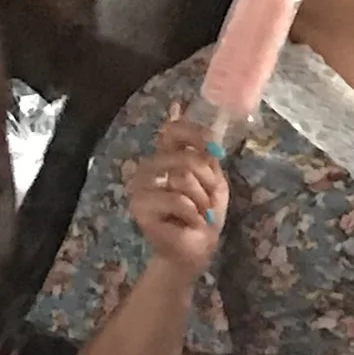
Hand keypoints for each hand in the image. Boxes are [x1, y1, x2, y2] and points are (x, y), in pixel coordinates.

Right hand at [126, 108, 225, 277]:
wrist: (195, 249)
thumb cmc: (204, 213)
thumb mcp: (211, 177)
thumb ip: (199, 148)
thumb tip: (177, 105)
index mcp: (165, 157)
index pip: (173, 131)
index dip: (196, 136)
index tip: (214, 152)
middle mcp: (148, 167)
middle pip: (185, 158)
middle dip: (206, 181)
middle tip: (208, 200)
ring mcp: (139, 187)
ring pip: (182, 178)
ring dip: (201, 200)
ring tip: (198, 213)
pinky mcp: (139, 207)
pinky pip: (178, 200)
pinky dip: (193, 214)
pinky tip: (189, 223)